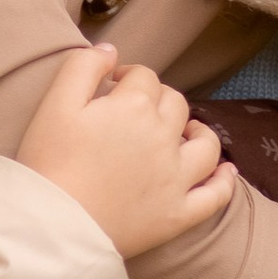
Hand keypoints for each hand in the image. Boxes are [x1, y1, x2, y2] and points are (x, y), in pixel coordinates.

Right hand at [13, 47, 234, 259]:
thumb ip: (82, 67)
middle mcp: (163, 137)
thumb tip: (111, 51)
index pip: (143, 77)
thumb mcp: (55, 104)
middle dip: (159, 99)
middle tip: (136, 110)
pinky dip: (225, 182)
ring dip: (200, 132)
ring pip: (206, 145)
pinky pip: (214, 197)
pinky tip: (228, 172)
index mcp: (133, 107)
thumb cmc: (49, 164)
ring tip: (187, 132)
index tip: (110, 88)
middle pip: (175, 104)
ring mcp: (176, 178)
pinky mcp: (178, 214)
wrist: (53, 227)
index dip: (127, 76)